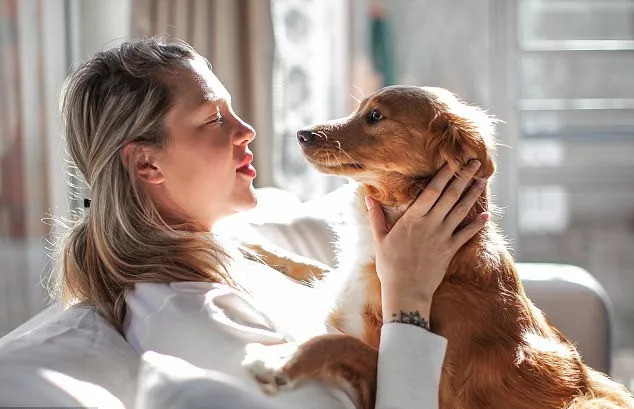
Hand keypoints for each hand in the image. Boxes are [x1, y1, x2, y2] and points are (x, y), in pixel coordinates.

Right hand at [365, 160, 489, 321]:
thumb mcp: (379, 239)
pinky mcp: (450, 250)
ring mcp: (442, 237)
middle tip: (474, 163)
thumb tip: (367, 197)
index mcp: (412, 219)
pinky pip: (466, 234)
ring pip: (460, 211)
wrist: (406, 292)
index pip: (431, 191)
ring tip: (482, 180)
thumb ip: (376, 217)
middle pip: (450, 196)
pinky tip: (486, 215)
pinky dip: (477, 224)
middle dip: (463, 178)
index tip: (452, 162)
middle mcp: (430, 224)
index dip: (443, 175)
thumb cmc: (389, 266)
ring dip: (472, 195)